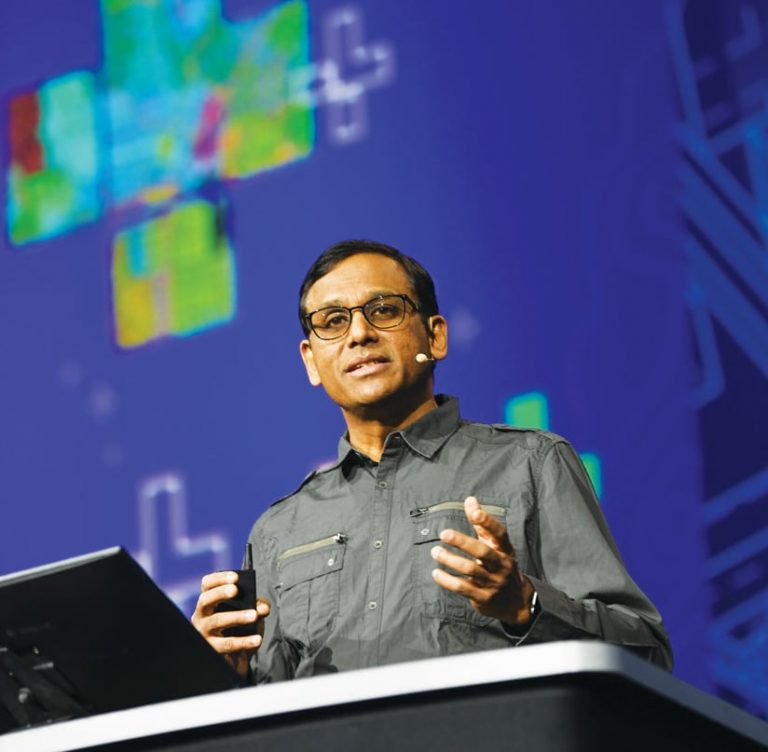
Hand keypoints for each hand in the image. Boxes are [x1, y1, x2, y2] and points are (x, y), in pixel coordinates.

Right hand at [191, 571, 269, 677]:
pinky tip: (257, 639)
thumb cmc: (242, 629)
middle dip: (220, 593)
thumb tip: (263, 607)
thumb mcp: (251, 613)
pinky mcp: (211, 650)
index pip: (207, 584)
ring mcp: (204, 633)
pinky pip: (226, 644)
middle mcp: (202, 615)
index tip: (235, 577)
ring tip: (254, 615)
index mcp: (210, 602)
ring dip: (236, 616)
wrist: (238, 660)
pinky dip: (244, 641)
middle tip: (236, 590)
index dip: (219, 578)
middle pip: (205, 600)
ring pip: (216, 621)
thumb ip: (259, 606)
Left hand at [430, 496, 534, 626]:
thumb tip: (470, 500)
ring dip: (450, 560)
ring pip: (470, 570)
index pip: (499, 534)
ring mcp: (493, 583)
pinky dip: (447, 581)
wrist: (515, 602)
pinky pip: (463, 588)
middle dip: (462, 542)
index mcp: (505, 550)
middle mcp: (501, 565)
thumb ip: (481, 523)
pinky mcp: (483, 598)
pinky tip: (436, 573)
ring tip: (435, 551)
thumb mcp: (495, 545)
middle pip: (482, 552)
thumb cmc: (500, 565)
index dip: (488, 523)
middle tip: (444, 534)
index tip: (475, 513)